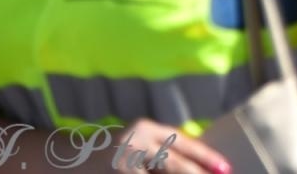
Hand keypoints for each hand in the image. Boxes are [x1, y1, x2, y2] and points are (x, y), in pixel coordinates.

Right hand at [106, 120, 230, 172]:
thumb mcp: (141, 144)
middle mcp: (135, 141)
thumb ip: (164, 150)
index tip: (225, 167)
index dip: (205, 156)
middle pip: (174, 162)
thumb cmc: (115, 154)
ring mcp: (123, 162)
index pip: (183, 142)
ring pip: (161, 173)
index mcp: (146, 128)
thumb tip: (199, 164)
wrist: (72, 160)